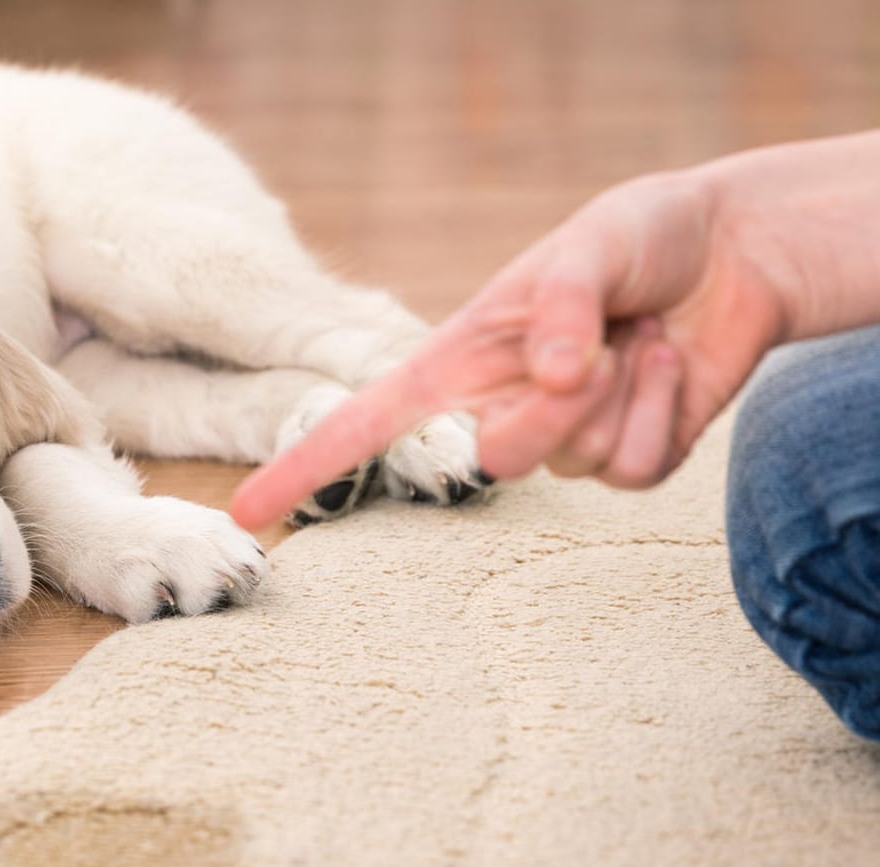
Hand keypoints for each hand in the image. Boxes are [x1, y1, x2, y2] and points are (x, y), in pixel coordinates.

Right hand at [230, 167, 789, 529]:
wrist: (736, 252)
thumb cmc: (643, 236)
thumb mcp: (595, 240)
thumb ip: (563, 303)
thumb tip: (550, 377)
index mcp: (458, 359)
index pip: (364, 422)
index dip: (303, 465)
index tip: (249, 512)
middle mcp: (498, 406)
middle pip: (495, 461)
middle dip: (555, 410)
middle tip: (606, 346)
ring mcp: (562, 440)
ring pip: (573, 465)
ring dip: (625, 392)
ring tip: (643, 337)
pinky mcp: (625, 458)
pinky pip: (634, 470)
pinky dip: (666, 410)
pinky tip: (673, 363)